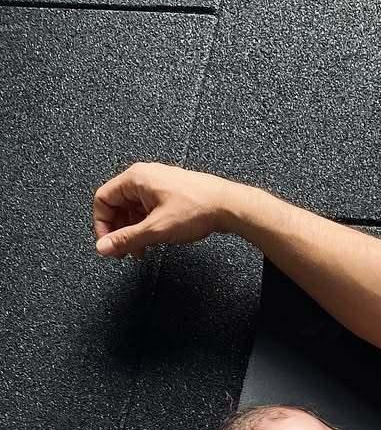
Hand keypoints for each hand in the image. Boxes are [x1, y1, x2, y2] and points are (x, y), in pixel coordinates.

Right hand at [92, 162, 251, 259]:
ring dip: (134, 232)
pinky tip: (155, 240)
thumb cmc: (198, 209)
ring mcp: (159, 185)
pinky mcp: (171, 194)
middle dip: (120, 231)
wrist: (229, 206)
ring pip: (134, 210)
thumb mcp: (156, 229)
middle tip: (124, 252)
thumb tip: (104, 247)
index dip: (102, 225)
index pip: (103, 199)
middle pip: (118, 205)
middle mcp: (145, 177)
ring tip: (141, 251)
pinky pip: (150, 210)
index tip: (108, 244)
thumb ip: (126, 239)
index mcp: (136, 178)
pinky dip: (148, 226)